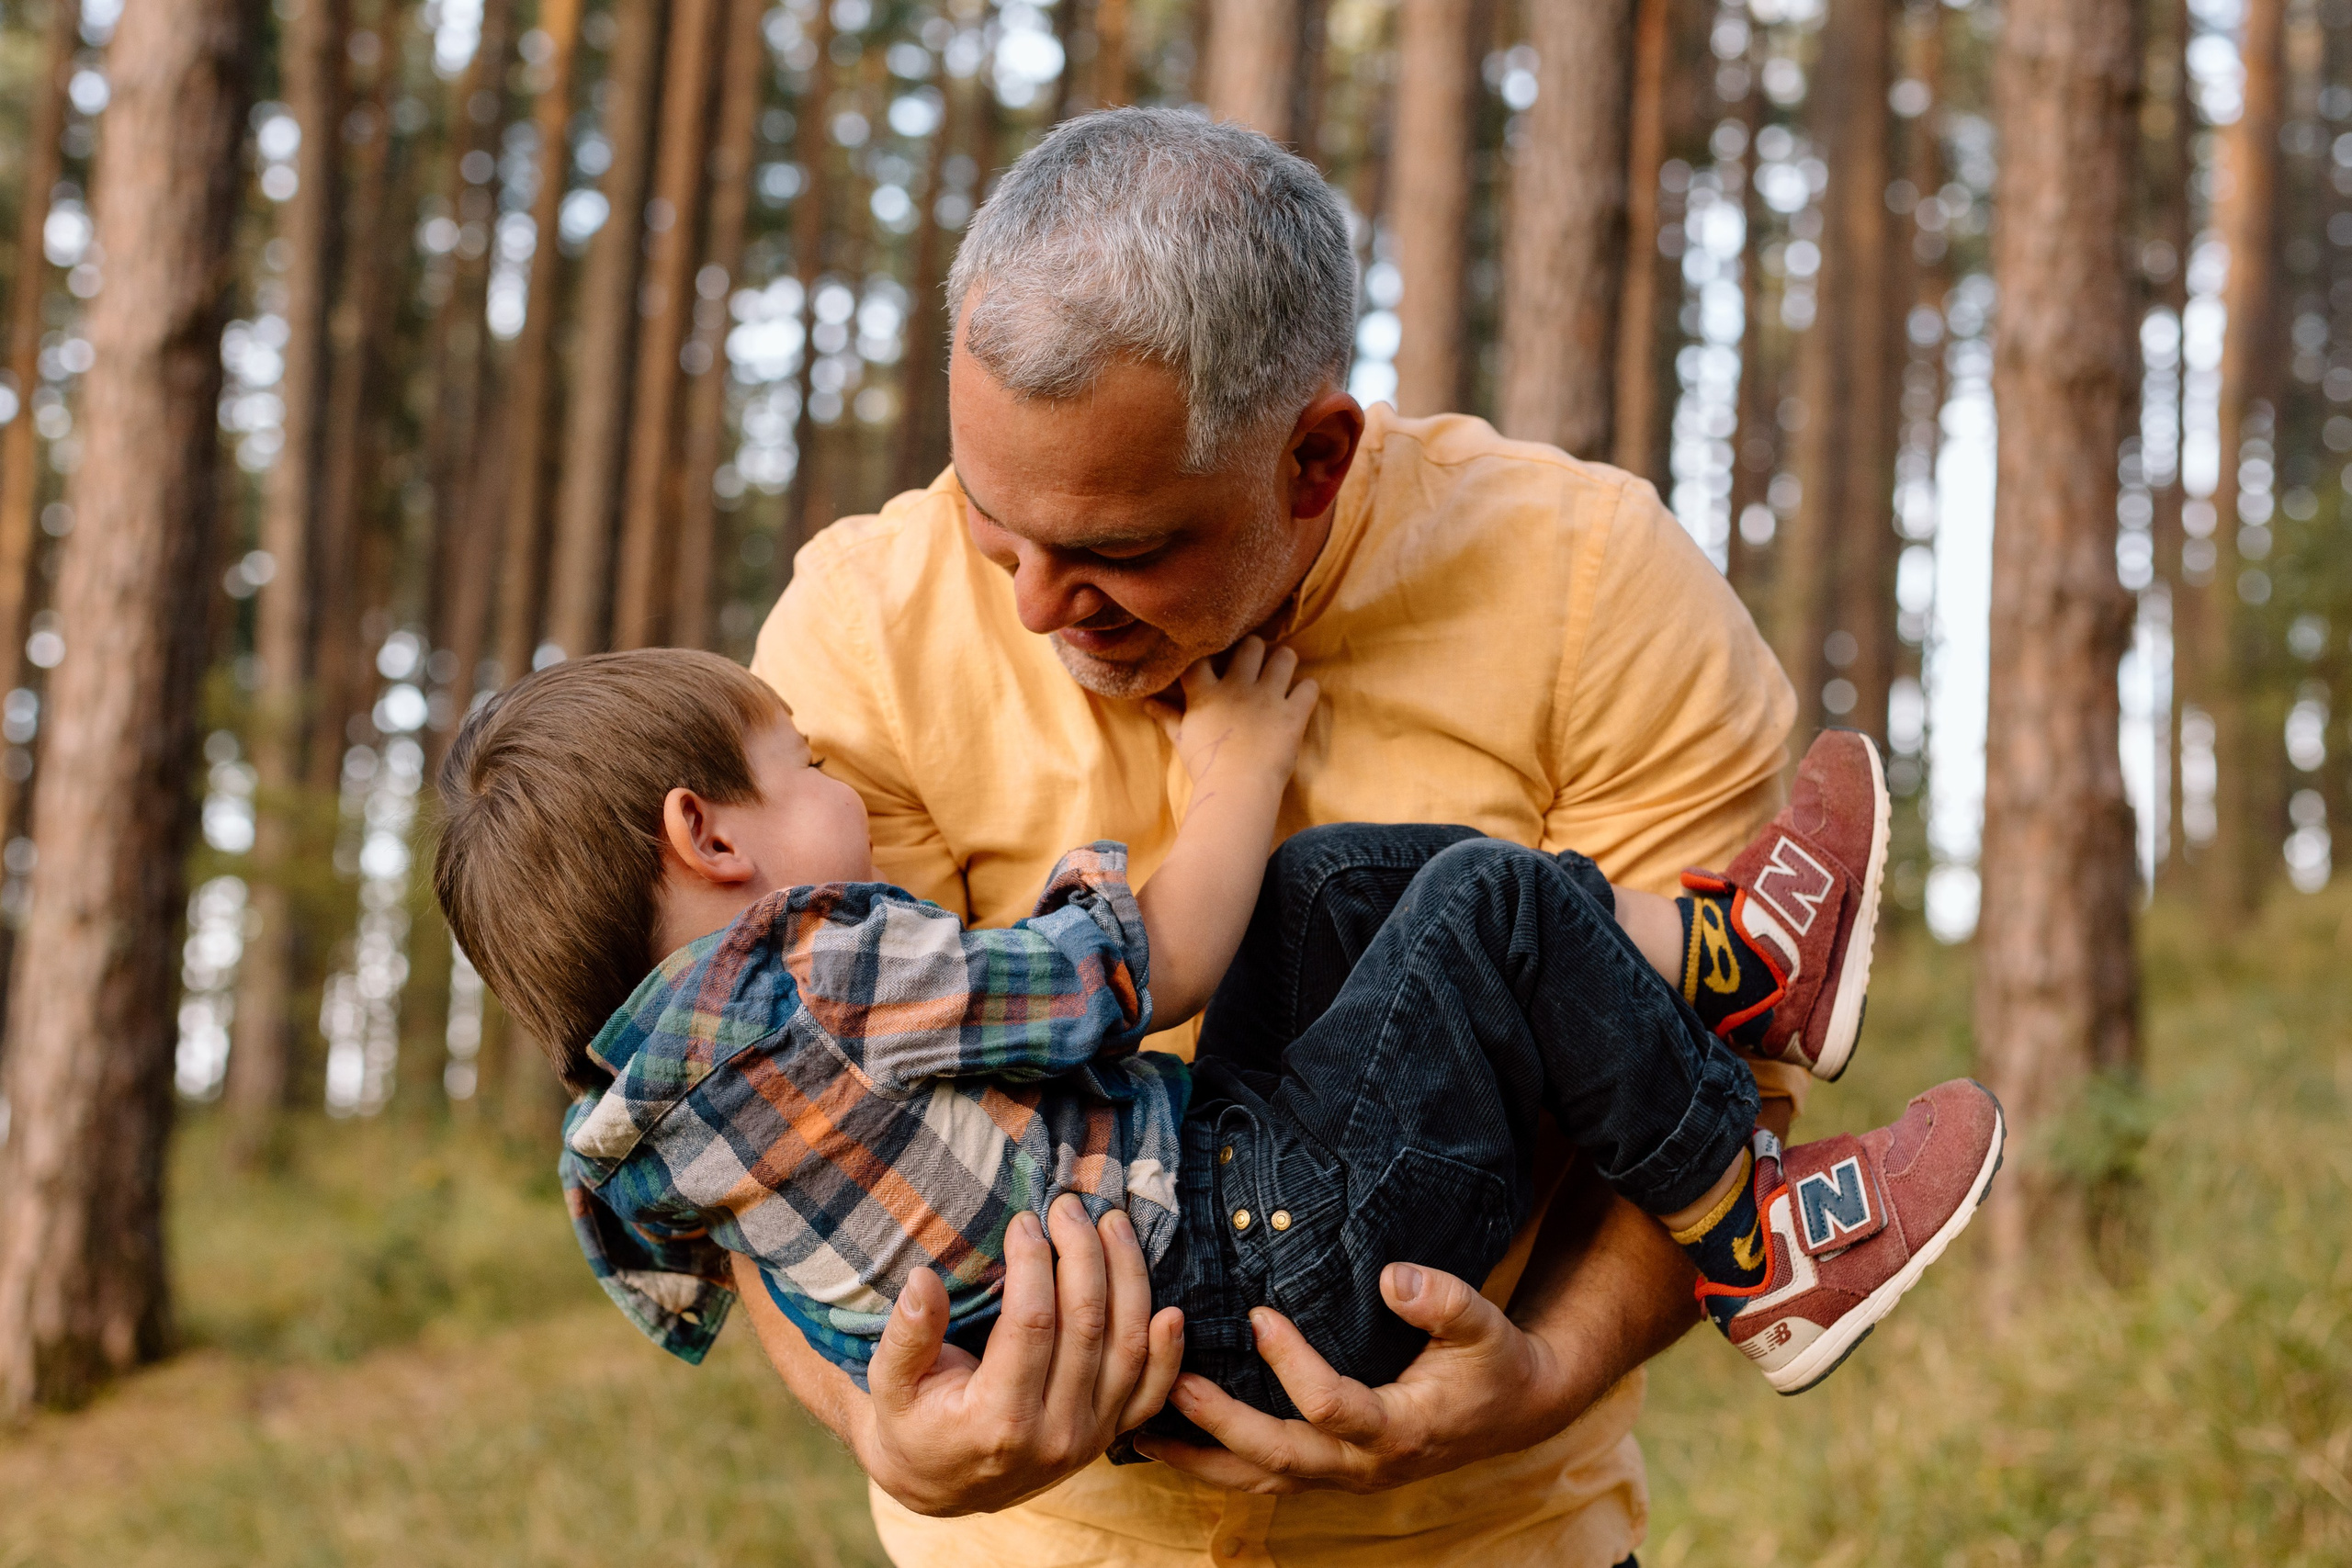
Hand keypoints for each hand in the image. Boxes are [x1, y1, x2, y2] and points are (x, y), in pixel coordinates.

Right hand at [847, 1194, 1187, 1516]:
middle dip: (1082, 1253)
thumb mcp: (889, 1386)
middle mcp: (1053, 1435)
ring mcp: (1088, 1439)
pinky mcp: (1107, 1437)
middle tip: (1069, 1205)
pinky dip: (1168, 1353)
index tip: (1025, 1220)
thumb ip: (906, 1336)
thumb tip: (922, 1279)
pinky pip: (1151, 1394)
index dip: (1032, 1263)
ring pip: (1127, 1349)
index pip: (1032, 1325)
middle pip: (1087, 1327)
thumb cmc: (911, 1424)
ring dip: (1128, 1278)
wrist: (939, 1483)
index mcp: (997, 1422)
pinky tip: (1171, 1309)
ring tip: (1114, 1224)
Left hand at [1131, 1262, 1572, 1494]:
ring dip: (1202, 1459)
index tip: (1258, 1315)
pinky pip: (1264, 1476)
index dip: (1292, 1365)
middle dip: (1221, 1425)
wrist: (1511, 1410)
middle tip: (1174, 1383)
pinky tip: (1174, 1437)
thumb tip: (1394, 1276)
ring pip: (1261, 1481)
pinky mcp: (1329, 1470)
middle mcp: (1364, 1466)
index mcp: (1400, 1430)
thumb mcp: (1483, 1323)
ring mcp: (1343, 1475)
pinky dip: (1217, 1461)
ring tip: (1142, 1429)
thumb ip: (1444, 1300)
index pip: (1334, 1408)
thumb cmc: (1493, 1362)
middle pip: (1280, 1459)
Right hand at [1145, 636, 1317, 788]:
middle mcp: (1239, 686)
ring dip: (1284, 661)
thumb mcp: (1181, 740)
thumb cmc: (1206, 766)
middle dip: (1254, 649)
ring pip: (1284, 657)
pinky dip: (1307, 690)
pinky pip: (1309, 688)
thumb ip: (1167, 717)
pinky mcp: (1293, 714)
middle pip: (1250, 646)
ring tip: (1282, 670)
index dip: (1209, 652)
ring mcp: (1268, 698)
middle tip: (1256, 661)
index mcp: (1207, 692)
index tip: (1215, 657)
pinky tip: (1302, 696)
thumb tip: (1146, 703)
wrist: (1237, 789)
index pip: (1203, 657)